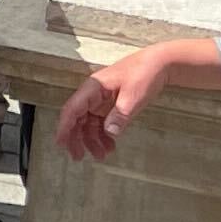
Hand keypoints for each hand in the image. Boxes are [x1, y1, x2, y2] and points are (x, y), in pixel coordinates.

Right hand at [58, 35, 207, 159]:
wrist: (159, 64)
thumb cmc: (144, 74)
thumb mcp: (133, 96)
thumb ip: (120, 114)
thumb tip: (109, 132)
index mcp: (92, 88)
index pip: (72, 110)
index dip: (64, 128)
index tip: (61, 144)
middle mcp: (92, 95)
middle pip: (76, 119)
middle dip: (76, 138)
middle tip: (78, 157)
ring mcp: (100, 100)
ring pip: (88, 123)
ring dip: (91, 140)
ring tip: (101, 155)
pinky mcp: (109, 104)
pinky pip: (101, 122)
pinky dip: (103, 135)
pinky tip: (110, 144)